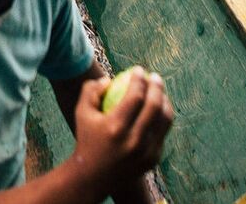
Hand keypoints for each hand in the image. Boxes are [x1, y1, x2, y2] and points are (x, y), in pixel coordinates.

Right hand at [70, 69, 173, 192]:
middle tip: (155, 77)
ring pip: (164, 120)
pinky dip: (162, 118)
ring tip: (160, 91)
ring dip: (164, 101)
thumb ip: (91, 90)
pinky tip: (158, 109)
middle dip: (157, 86)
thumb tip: (110, 78)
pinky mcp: (153, 159)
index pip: (135, 96)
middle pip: (154, 106)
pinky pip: (162, 133)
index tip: (139, 70)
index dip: (140, 79)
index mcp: (115, 127)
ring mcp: (146, 151)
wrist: (93, 176)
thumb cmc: (87, 138)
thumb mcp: (82, 112)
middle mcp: (133, 140)